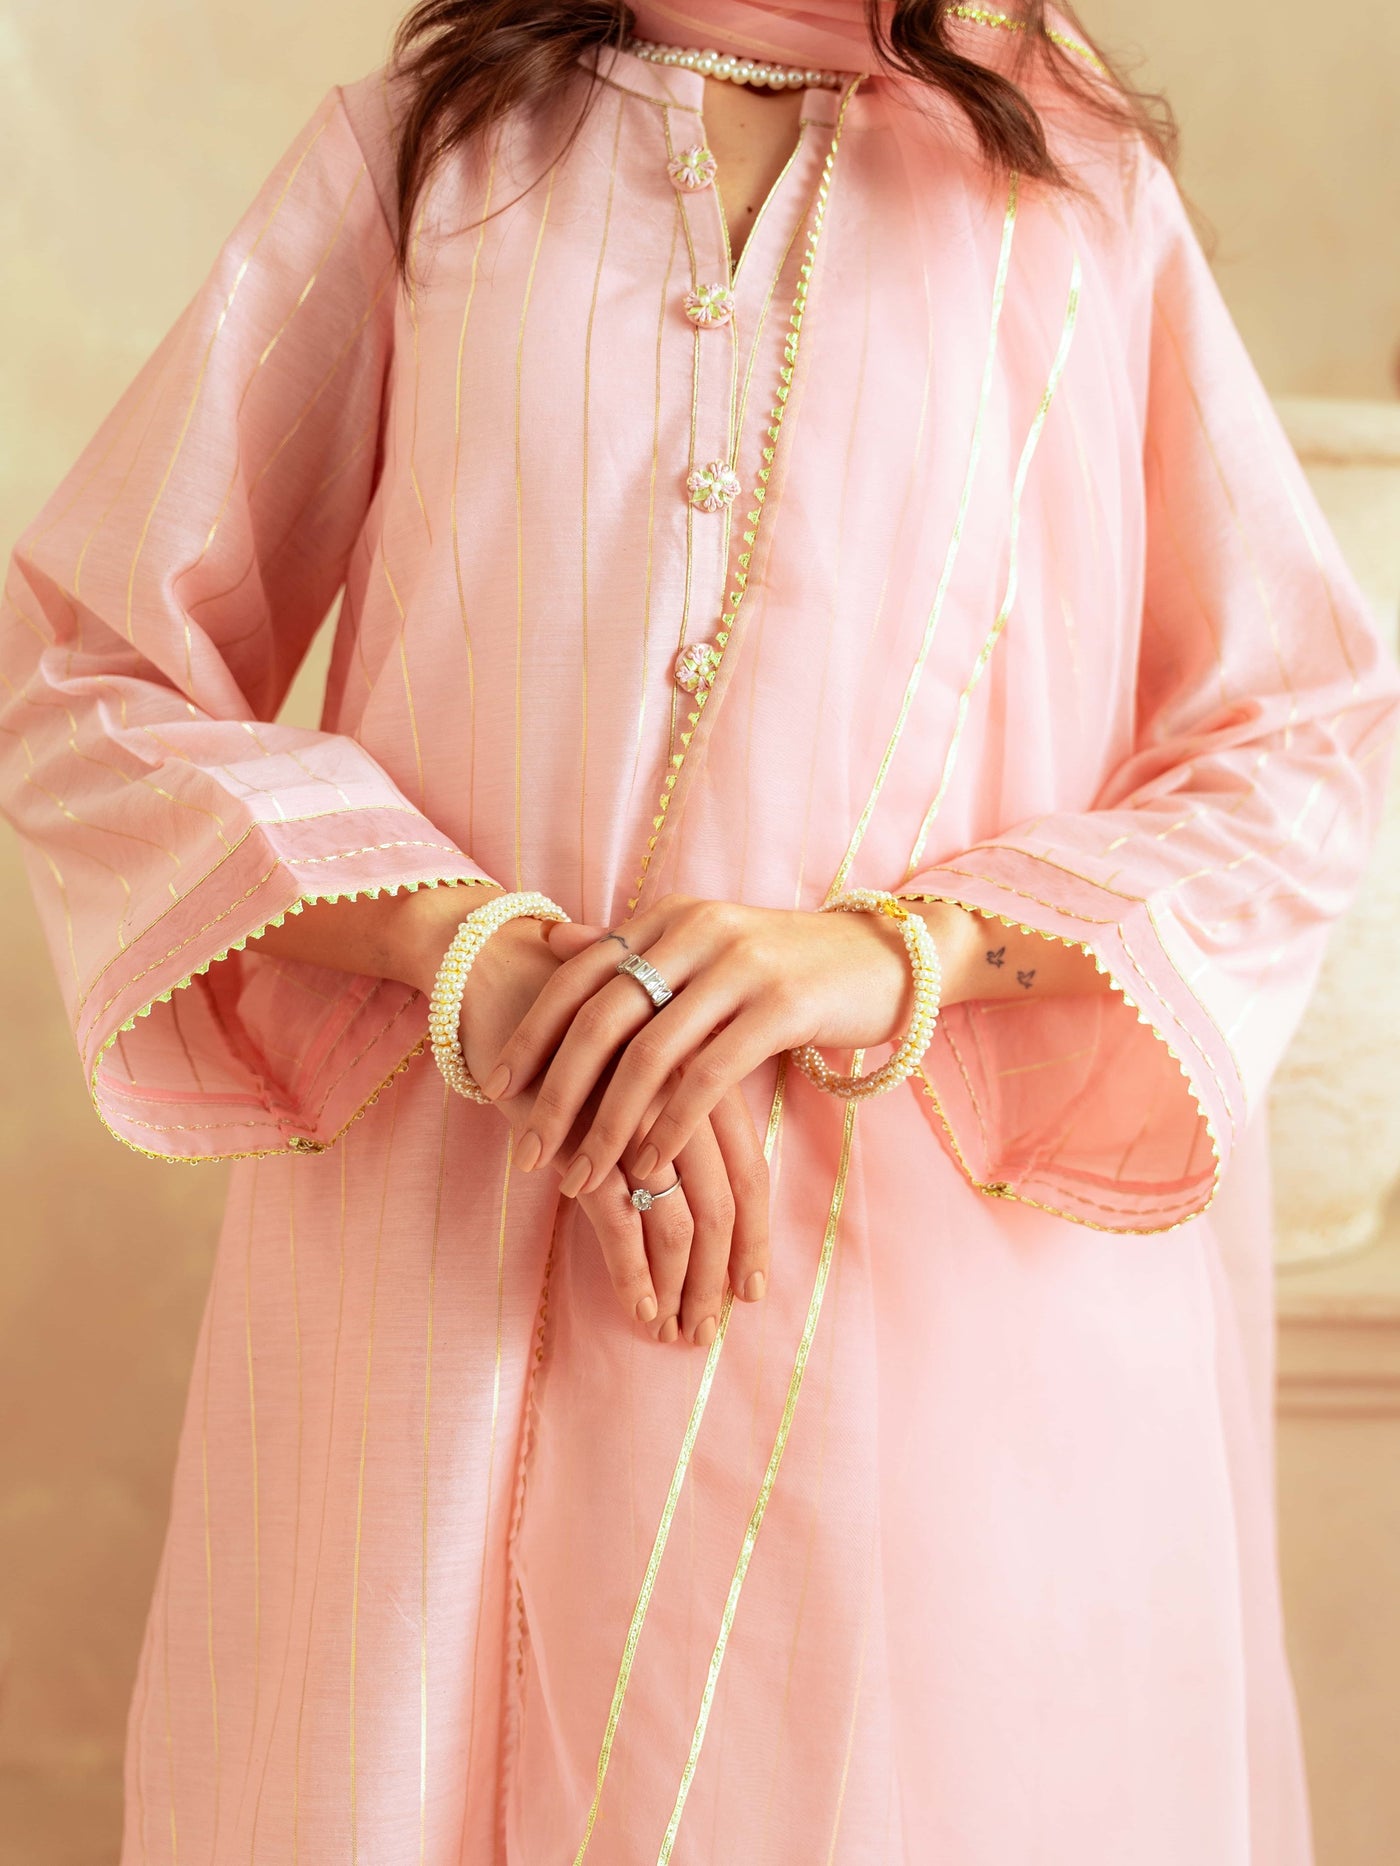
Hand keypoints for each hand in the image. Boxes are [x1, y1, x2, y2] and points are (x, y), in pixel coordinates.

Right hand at [459, 914, 770, 1345]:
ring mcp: (636, 1114)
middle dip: (723, 1273)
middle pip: (724, 1204)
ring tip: (679, 1329)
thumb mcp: (639, 1061)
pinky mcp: (583, 1131)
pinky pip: (620, 1214)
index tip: (752, 1290)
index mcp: (707, 1075)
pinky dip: (634, 1269)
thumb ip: (672, 1111)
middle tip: (713, 1327)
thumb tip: (694, 1188)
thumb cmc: (574, 1021)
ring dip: (684, 1283)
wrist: (504, 970)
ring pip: (680, 1217)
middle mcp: (682, 1096)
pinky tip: (641, 1306)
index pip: (751, 1171)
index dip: (755, 1236)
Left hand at [480, 891, 957, 1197]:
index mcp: (668, 917)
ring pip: (650, 1054)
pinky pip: (708, 1077)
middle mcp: (695, 932)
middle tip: (526, 1150)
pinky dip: (670, 1128)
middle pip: (602, 1018)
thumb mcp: (701, 943)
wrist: (880, 957)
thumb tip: (550, 940)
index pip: (580, 975)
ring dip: (608, 1126)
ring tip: (582, 1178)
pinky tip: (650, 1169)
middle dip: (556, 1091)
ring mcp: (740, 967)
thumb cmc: (782, 962)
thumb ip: (629, 945)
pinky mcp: (782, 1006)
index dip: (533, 1032)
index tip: (494, 1086)